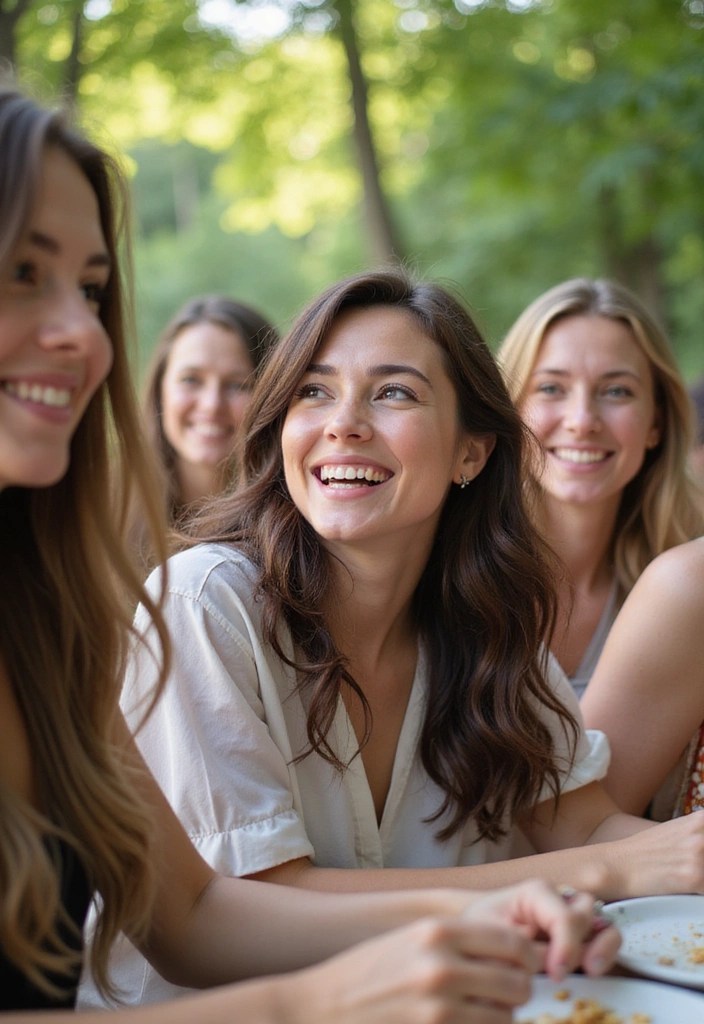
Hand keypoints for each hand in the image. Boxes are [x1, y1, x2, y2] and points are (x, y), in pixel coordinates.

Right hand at [294, 914, 542, 1023]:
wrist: (323, 1007)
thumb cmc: (371, 971)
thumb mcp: (413, 939)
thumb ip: (461, 943)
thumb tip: (514, 954)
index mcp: (438, 931)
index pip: (513, 941)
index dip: (527, 956)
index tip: (524, 965)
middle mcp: (443, 966)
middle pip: (518, 982)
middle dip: (518, 990)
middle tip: (505, 993)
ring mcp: (440, 1007)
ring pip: (506, 1017)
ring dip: (500, 1016)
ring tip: (479, 1010)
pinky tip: (463, 1023)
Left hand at [460, 879, 620, 980]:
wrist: (475, 932)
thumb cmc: (480, 929)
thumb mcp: (491, 936)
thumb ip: (523, 949)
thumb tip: (550, 964)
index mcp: (536, 893)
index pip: (563, 915)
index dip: (566, 945)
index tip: (556, 974)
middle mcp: (558, 900)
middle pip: (587, 913)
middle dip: (587, 943)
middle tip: (581, 970)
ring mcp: (571, 917)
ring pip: (603, 924)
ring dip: (604, 947)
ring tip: (592, 971)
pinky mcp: (578, 937)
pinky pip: (603, 941)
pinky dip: (604, 954)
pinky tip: (591, 972)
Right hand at [614, 811, 703, 895]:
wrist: (617, 865)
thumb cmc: (643, 851)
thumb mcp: (674, 831)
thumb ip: (697, 835)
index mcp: (698, 821)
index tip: (703, 856)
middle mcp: (700, 835)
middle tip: (696, 872)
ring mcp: (698, 855)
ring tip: (690, 881)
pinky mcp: (694, 878)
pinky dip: (702, 895)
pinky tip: (689, 893)